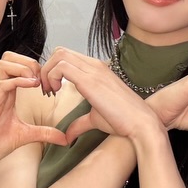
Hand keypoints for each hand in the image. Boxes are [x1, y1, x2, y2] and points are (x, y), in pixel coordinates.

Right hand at [0, 52, 67, 174]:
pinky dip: (18, 81)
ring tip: (37, 82)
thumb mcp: (25, 135)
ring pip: (3, 63)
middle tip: (43, 78)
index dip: (35, 67)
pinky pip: (2, 83)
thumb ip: (44, 133)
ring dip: (23, 68)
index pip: (17, 64)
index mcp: (6, 92)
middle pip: (8, 56)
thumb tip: (65, 139)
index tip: (48, 82)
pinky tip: (32, 88)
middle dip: (29, 61)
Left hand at [40, 48, 162, 143]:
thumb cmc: (123, 120)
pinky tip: (56, 92)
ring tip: (51, 91)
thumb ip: (79, 124)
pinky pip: (61, 66)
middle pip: (60, 51)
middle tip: (47, 89)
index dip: (53, 70)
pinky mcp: (90, 80)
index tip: (51, 90)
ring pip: (59, 55)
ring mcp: (93, 70)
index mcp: (97, 70)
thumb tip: (67, 136)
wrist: (140, 123)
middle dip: (47, 68)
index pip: (67, 56)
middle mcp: (95, 66)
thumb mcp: (95, 119)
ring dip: (48, 72)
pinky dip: (52, 76)